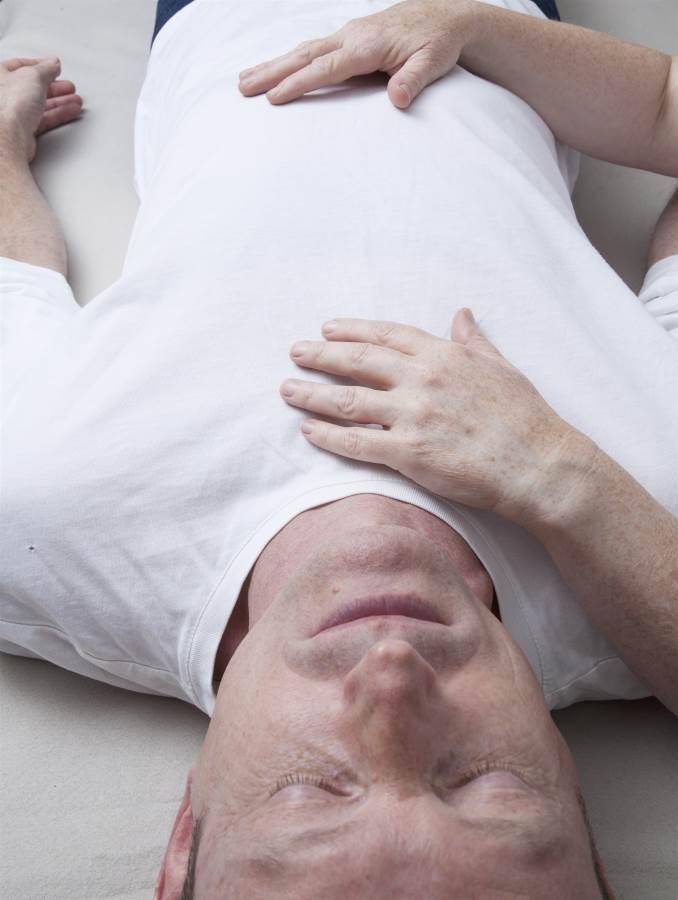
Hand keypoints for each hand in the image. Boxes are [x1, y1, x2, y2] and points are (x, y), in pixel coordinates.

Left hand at [0, 57, 82, 163]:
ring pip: (39, 104)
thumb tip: (53, 63)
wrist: (10, 133)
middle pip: (33, 86)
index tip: (54, 67)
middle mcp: (3, 93)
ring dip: (60, 101)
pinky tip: (69, 112)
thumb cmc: (10, 103)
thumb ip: (46, 68)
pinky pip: (43, 119)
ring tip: (75, 100)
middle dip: (54, 86)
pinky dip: (57, 114)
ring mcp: (13, 112)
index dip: (40, 65)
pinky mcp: (22, 129)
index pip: (21, 66)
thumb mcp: (34, 75)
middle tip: (68, 86)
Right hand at [238, 0, 476, 108]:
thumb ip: (414, 80)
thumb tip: (399, 99)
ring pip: (304, 50)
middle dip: (272, 72)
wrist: (448, 16)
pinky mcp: (349, 38)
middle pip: (304, 55)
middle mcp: (352, 36)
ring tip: (244, 80)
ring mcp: (348, 35)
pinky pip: (313, 50)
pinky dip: (290, 60)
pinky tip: (275, 70)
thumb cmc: (438, 43)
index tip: (275, 97)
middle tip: (242, 88)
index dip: (300, 83)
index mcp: (368, 44)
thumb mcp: (433, 63)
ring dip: (273, 65)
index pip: (327, 67)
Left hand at [279, 309, 578, 524]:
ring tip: (288, 390)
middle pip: (358, 362)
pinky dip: (329, 436)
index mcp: (444, 356)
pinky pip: (358, 442)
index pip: (387, 335)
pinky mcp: (409, 454)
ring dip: (313, 393)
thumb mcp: (502, 368)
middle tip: (295, 352)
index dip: (353, 330)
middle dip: (321, 355)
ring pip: (349, 400)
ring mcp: (413, 416)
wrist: (538, 464)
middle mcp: (423, 380)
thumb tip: (461, 314)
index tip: (328, 327)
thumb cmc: (525, 418)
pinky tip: (308, 430)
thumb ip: (474, 341)